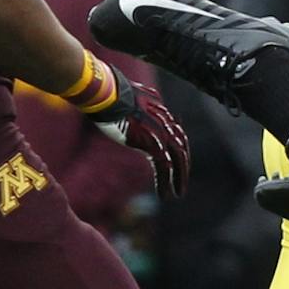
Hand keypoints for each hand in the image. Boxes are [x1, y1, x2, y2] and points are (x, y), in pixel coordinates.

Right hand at [85, 68, 190, 197]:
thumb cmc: (106, 95)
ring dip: (178, 179)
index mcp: (159, 111)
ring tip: (178, 194)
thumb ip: (130, 106)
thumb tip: (121, 103)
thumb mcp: (123, 100)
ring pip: (176, 159)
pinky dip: (166, 183)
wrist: (105, 92)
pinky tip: (165, 195)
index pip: (176, 133)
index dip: (178, 150)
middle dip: (183, 167)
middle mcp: (163, 121)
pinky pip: (164, 167)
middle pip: (180, 147)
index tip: (176, 163)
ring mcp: (159, 131)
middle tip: (182, 184)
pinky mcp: (152, 142)